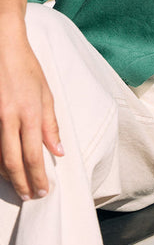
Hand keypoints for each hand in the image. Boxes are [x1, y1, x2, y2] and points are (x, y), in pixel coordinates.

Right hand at [0, 25, 62, 199]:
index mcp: (29, 112)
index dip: (38, 177)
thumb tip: (58, 151)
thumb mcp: (45, 93)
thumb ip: (50, 124)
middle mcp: (9, 118)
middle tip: (30, 196)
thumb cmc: (26, 68)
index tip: (43, 190)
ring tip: (19, 185)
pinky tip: (4, 167)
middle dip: (22, 183)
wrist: (3, 47)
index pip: (34, 155)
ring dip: (8, 175)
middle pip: (13, 161)